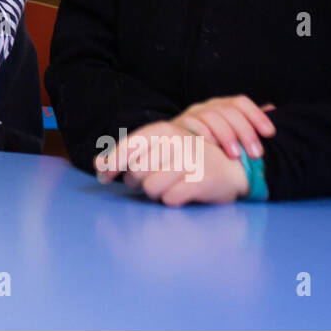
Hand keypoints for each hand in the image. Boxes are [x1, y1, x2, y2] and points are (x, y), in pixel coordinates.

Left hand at [95, 120, 249, 205]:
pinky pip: (169, 199)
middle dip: (138, 182)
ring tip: (171, 185)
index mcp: (162, 130)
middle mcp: (175, 140)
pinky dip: (173, 200)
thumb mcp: (159, 149)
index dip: (111, 165)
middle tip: (155, 179)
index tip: (103, 177)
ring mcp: (189, 160)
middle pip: (136, 172)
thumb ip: (128, 155)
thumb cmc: (188, 160)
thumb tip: (97, 165)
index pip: (127, 148)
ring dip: (157, 193)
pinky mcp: (200, 180)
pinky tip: (184, 192)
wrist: (232, 169)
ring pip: (150, 188)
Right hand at [175, 95, 275, 159]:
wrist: (177, 146)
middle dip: (245, 132)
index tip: (270, 133)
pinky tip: (214, 149)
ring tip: (236, 155)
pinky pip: (192, 125)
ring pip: (211, 117)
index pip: (241, 103)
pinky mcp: (179, 124)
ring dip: (226, 136)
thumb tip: (272, 108)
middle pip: (229, 111)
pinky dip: (204, 136)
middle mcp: (208, 106)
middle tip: (256, 154)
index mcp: (222, 105)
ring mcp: (192, 113)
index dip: (256, 115)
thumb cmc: (211, 141)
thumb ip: (249, 120)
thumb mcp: (231, 130)